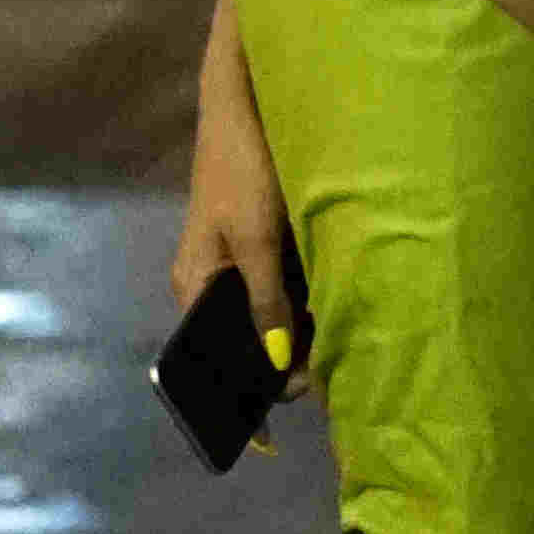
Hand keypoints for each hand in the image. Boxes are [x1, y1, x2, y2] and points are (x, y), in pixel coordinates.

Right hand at [173, 41, 308, 397]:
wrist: (248, 98)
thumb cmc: (244, 168)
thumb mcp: (256, 238)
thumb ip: (266, 301)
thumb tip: (279, 365)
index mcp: (195, 286)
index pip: (209, 360)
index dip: (238, 396)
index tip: (269, 435)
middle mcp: (214, 282)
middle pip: (244, 342)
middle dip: (281, 366)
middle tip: (325, 375)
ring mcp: (241, 263)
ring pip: (270, 318)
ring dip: (301, 335)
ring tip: (337, 345)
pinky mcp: (267, 243)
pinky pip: (285, 289)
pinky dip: (307, 303)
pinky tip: (336, 309)